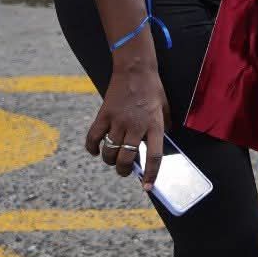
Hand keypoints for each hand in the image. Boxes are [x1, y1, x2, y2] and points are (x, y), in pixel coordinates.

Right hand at [85, 61, 171, 188]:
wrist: (135, 69)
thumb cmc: (152, 88)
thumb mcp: (165, 106)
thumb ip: (164, 124)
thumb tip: (162, 140)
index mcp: (155, 125)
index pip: (154, 156)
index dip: (150, 174)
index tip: (147, 187)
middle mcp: (136, 125)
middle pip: (127, 158)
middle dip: (124, 170)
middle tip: (125, 170)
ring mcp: (118, 120)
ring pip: (110, 151)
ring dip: (110, 160)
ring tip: (113, 160)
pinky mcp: (104, 115)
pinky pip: (93, 137)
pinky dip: (92, 148)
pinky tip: (95, 150)